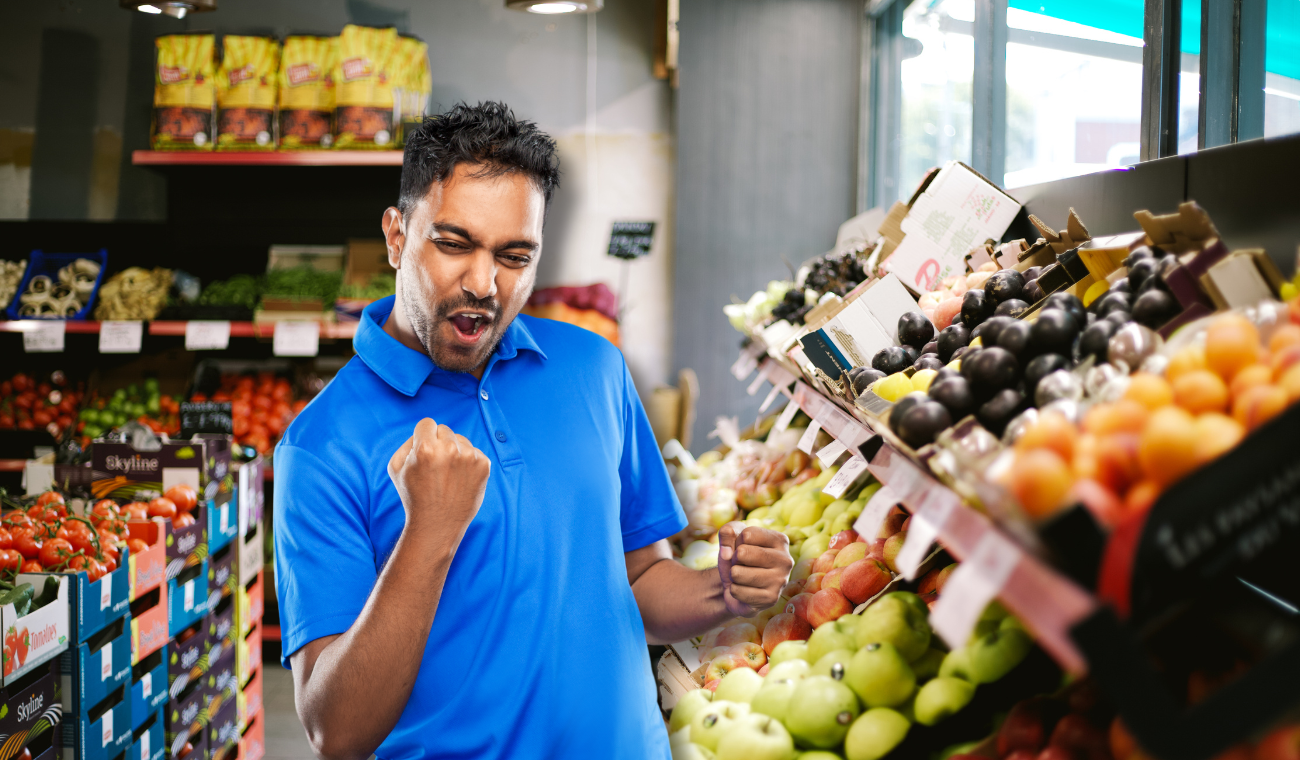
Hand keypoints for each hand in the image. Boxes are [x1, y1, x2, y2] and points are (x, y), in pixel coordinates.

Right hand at [387, 419, 490, 540]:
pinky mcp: (484, 465)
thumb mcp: (396, 467)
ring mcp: (469, 457)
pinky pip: (474, 451)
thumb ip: (408, 442)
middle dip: (438, 443)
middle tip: (435, 467)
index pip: (427, 424)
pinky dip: (467, 462)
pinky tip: (459, 479)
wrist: (437, 524)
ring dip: (454, 451)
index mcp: (425, 448)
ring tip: (447, 475)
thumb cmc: (414, 496)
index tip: (424, 451)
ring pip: (460, 439)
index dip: (422, 437)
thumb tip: (426, 430)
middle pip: (444, 429)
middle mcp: (449, 450)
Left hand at [716, 522, 793, 616]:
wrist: (739, 585)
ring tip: (743, 577)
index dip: (737, 542)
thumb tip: (726, 553)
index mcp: (780, 541)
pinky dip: (734, 590)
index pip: (747, 534)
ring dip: (733, 576)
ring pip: (737, 573)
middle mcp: (785, 560)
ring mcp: (780, 581)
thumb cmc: (739, 559)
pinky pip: (736, 591)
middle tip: (741, 565)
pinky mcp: (770, 599)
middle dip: (734, 560)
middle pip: (742, 553)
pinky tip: (745, 590)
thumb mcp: (731, 539)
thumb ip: (727, 531)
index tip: (743, 548)